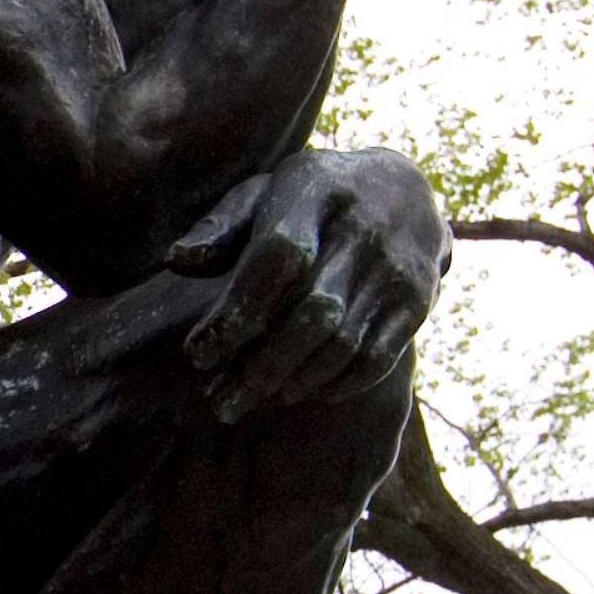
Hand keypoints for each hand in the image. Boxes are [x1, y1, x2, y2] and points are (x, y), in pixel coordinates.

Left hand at [168, 150, 444, 418]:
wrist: (404, 190)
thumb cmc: (309, 199)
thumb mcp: (264, 194)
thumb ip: (221, 228)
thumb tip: (177, 261)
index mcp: (315, 194)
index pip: (278, 258)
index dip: (237, 312)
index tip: (199, 354)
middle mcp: (362, 232)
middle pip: (311, 313)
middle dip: (259, 367)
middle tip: (219, 402)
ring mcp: (395, 270)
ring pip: (343, 343)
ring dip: (291, 382)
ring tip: (249, 401)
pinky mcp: (417, 302)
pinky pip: (376, 358)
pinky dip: (335, 385)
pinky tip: (298, 393)